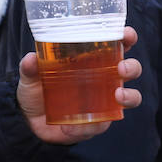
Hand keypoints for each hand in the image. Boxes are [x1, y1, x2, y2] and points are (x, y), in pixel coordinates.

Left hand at [18, 26, 142, 144]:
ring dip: (129, 96)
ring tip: (117, 95)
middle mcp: (104, 79)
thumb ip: (29, 67)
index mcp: (93, 61)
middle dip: (132, 67)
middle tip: (121, 68)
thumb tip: (32, 58)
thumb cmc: (36, 92)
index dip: (127, 38)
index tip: (127, 34)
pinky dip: (93, 126)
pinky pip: (103, 125)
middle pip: (131, 69)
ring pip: (131, 97)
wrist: (29, 124)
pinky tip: (75, 126)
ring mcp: (103, 102)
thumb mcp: (30, 77)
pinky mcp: (97, 123)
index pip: (117, 45)